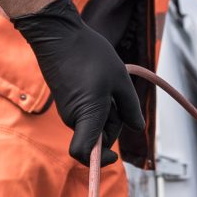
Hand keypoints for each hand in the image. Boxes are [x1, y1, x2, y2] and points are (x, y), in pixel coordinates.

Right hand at [10, 0, 143, 163]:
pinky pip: (86, 111)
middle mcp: (73, 117)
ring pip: (94, 122)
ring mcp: (67, 109)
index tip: (114, 156)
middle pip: (98, 136)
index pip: (84, 153)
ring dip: (107, 110)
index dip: (99, 161)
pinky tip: (100, 81)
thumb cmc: (89, 55)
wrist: (58, 35)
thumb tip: (137, 128)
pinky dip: (98, 103)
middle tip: (119, 96)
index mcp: (87, 115)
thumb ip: (130, 108)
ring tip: (109, 83)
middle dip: (114, 123)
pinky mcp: (65, 101)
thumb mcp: (120, 80)